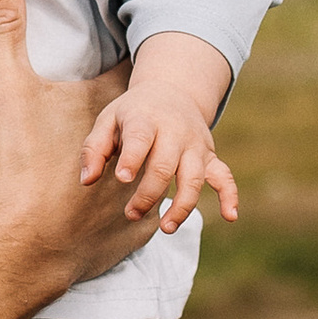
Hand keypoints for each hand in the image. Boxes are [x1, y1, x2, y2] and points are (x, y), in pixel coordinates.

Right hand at [0, 0, 152, 299]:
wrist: (28, 244)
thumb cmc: (20, 163)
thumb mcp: (6, 86)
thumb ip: (1, 26)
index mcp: (112, 107)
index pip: (133, 70)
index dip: (130, 57)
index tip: (128, 47)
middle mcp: (143, 146)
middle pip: (155, 122)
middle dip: (148, 116)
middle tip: (145, 108)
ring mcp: (145, 192)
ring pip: (165, 172)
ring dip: (156, 166)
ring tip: (154, 160)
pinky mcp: (138, 233)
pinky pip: (154, 217)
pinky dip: (144, 212)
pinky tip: (136, 211)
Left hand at [81, 85, 238, 226]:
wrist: (172, 90)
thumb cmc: (133, 112)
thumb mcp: (108, 120)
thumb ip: (94, 149)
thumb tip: (87, 181)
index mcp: (146, 119)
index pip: (141, 138)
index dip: (133, 158)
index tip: (123, 179)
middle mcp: (175, 131)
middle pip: (165, 166)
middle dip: (149, 194)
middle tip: (130, 214)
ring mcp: (195, 145)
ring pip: (193, 178)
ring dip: (181, 206)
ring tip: (165, 228)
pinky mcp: (210, 156)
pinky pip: (225, 177)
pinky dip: (230, 196)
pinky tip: (230, 216)